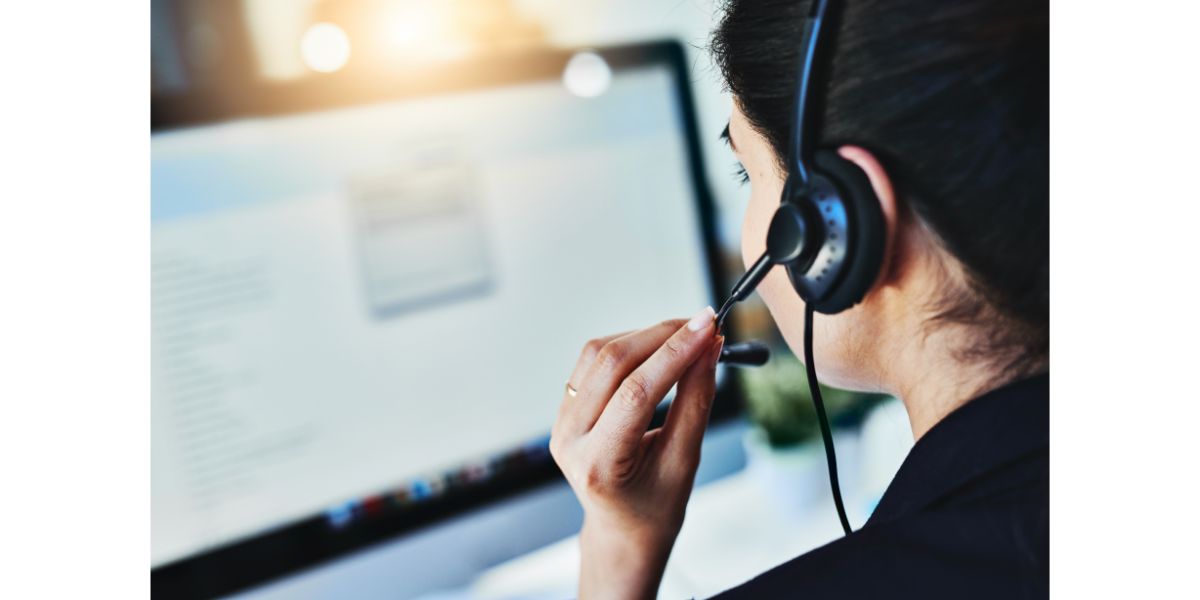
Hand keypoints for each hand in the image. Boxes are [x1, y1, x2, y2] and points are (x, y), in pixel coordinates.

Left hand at [550, 307, 722, 598]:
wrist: (623, 528)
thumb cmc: (656, 505)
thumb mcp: (685, 461)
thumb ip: (695, 402)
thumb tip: (708, 348)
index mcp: (598, 464)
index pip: (636, 393)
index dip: (675, 354)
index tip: (708, 327)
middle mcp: (569, 439)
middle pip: (612, 364)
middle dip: (662, 336)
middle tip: (704, 324)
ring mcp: (561, 422)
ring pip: (599, 354)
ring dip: (645, 335)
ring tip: (685, 336)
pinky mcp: (565, 408)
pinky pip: (592, 362)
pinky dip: (629, 345)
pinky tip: (658, 348)